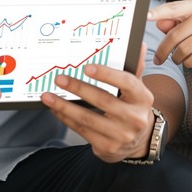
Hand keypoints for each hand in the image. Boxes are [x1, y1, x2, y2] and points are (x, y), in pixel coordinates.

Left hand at [39, 45, 155, 162]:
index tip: (87, 67)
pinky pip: (81, 130)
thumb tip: (138, 44)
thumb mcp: (136, 90)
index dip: (107, 75)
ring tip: (48, 96)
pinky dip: (66, 118)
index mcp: (143, 98)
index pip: (127, 83)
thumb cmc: (132, 107)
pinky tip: (56, 109)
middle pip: (103, 100)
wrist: (139, 142)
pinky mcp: (107, 147)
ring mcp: (121, 135)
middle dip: (78, 88)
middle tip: (59, 79)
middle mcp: (135, 118)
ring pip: (87, 118)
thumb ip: (134, 68)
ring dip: (64, 106)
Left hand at [149, 0, 191, 82]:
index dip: (158, 12)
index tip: (145, 16)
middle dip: (164, 50)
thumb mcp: (188, 26)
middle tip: (158, 59)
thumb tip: (158, 23)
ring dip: (177, 58)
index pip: (173, 8)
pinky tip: (188, 62)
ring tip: (177, 59)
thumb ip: (172, 24)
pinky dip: (189, 63)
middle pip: (176, 35)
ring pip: (185, 48)